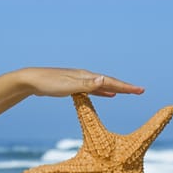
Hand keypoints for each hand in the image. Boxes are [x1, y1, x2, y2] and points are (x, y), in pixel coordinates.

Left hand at [22, 67, 144, 97]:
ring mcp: (81, 81)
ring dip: (116, 89)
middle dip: (125, 88)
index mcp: (87, 77)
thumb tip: (105, 80)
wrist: (32, 81)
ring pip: (103, 86)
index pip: (111, 82)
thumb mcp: (69, 86)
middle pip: (110, 82)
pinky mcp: (75, 87)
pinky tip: (107, 95)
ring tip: (127, 92)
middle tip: (140, 91)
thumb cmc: (49, 84)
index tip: (140, 90)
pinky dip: (103, 92)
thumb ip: (87, 85)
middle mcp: (86, 77)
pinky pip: (94, 90)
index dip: (126, 87)